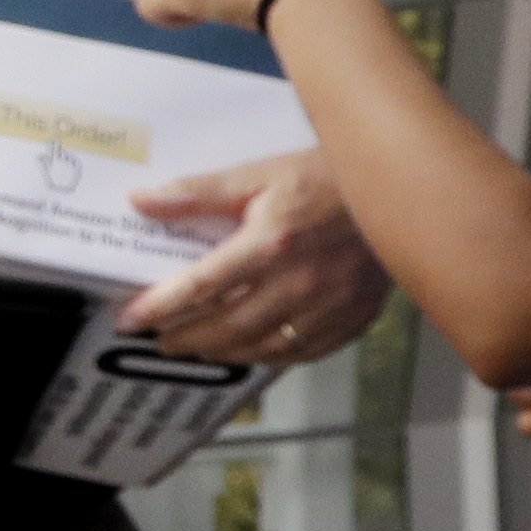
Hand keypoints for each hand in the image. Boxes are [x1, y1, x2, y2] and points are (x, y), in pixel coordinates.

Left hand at [119, 150, 394, 372]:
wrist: (399, 189)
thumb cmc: (326, 177)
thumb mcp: (258, 174)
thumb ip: (197, 192)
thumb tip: (141, 200)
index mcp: (270, 243)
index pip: (200, 286)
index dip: (160, 306)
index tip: (131, 318)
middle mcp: (298, 283)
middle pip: (226, 326)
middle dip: (185, 337)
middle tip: (160, 338)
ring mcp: (329, 307)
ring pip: (261, 347)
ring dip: (221, 352)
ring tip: (195, 346)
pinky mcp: (353, 320)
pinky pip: (302, 353)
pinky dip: (269, 356)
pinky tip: (250, 350)